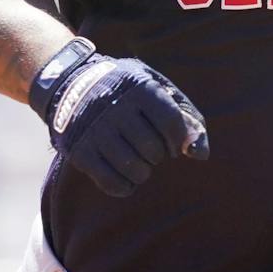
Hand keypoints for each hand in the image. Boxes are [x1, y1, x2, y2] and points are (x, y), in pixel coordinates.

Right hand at [34, 50, 209, 196]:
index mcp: (140, 87)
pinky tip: (126, 178)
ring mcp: (95, 130)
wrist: (72, 84)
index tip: (173, 143)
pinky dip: (125, 187)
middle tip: (151, 149)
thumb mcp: (158, 89)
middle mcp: (115, 107)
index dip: (178, 140)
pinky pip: (110, 182)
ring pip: (134, 169)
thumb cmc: (129, 91)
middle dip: (159, 155)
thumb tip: (200, 154)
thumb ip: (187, 117)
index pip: (171, 123)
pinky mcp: (79, 150)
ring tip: (140, 162)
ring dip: (144, 172)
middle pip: (153, 149)